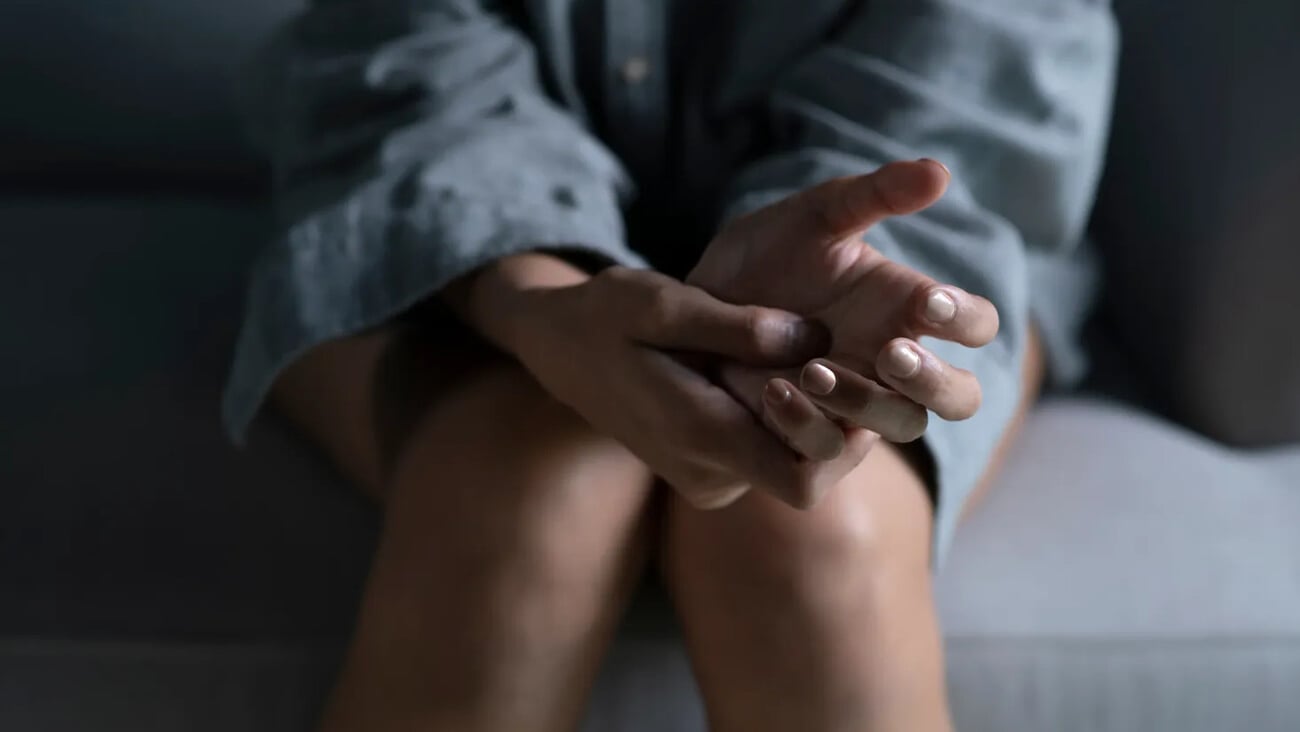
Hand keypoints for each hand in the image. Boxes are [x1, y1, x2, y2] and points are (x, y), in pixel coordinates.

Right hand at [449, 253, 868, 508]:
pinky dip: (795, 418)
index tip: (854, 379)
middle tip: (861, 362)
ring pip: (796, 464)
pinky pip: (772, 455)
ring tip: (835, 360)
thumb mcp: (660, 304)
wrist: (560, 349)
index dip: (843, 438)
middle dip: (843, 422)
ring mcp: (711, 477)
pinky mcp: (714, 469)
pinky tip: (801, 371)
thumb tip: (812, 337)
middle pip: (811, 474)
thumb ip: (735, 325)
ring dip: (823, 418)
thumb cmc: (605, 318)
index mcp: (697, 437)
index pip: (802, 479)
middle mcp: (709, 474)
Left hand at [690, 160, 998, 446]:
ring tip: (812, 368)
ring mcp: (856, 409)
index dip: (966, 318)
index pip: (975, 325)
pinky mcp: (808, 441)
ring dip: (864, 401)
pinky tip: (774, 391)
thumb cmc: (765, 260)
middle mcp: (892, 366)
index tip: (929, 301)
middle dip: (934, 379)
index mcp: (907, 310)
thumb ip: (873, 195)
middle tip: (891, 352)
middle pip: (960, 396)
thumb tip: (937, 172)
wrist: (693, 307)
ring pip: (901, 426)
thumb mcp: (812, 218)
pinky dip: (808, 428)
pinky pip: (828, 456)